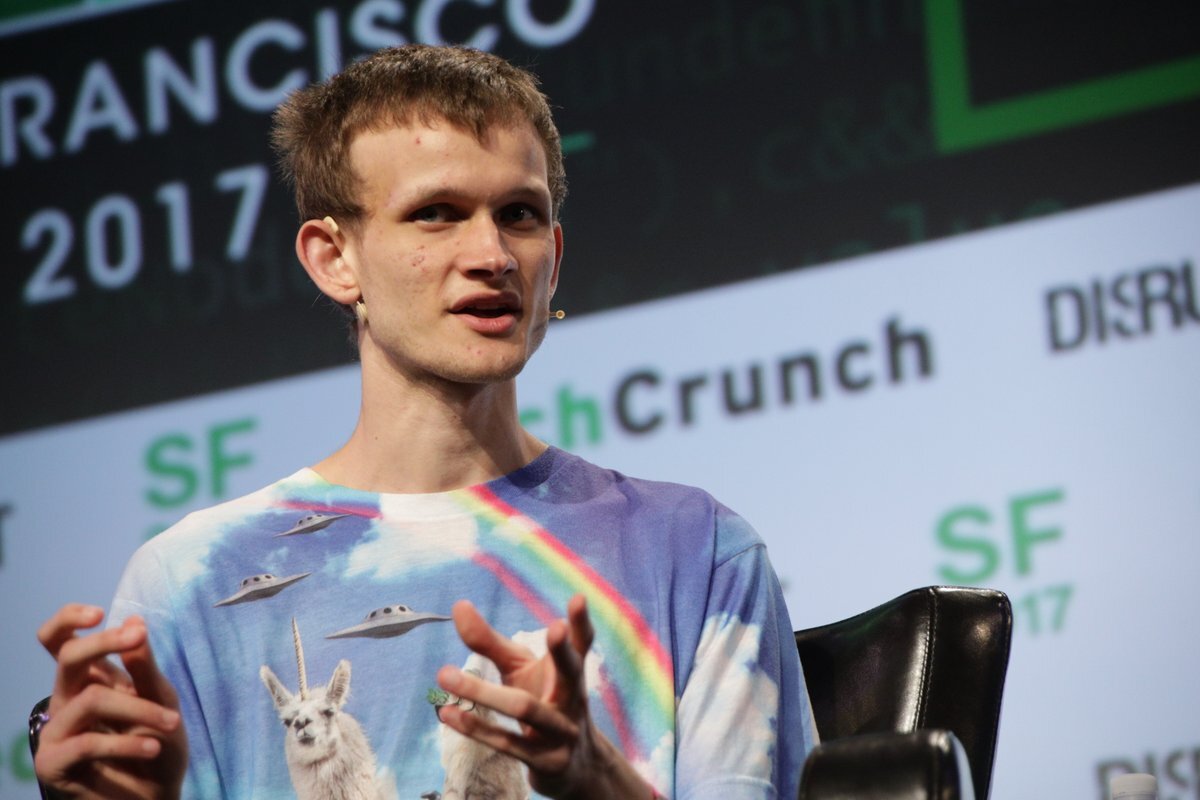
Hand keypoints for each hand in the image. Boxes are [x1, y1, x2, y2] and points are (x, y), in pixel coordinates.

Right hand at [34, 604, 186, 798]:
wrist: (155, 796)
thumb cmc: (157, 745)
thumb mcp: (162, 700)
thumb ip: (146, 667)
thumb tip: (135, 622)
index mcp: (90, 679)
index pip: (60, 641)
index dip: (68, 619)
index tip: (100, 613)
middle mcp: (68, 699)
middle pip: (67, 657)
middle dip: (104, 642)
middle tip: (138, 639)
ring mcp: (58, 730)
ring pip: (91, 699)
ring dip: (139, 709)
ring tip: (172, 722)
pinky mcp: (54, 762)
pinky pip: (87, 742)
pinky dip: (127, 743)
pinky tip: (153, 746)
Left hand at [436, 595, 653, 798]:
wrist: (573, 765)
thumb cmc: (542, 701)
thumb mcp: (519, 669)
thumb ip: (489, 641)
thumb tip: (458, 605)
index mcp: (571, 672)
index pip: (581, 644)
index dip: (581, 624)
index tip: (579, 598)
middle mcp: (574, 698)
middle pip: (571, 672)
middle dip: (564, 651)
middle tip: (556, 628)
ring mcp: (564, 732)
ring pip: (525, 708)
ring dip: (482, 692)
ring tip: (444, 674)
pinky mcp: (546, 761)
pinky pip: (508, 743)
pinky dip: (476, 727)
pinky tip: (448, 714)